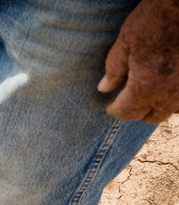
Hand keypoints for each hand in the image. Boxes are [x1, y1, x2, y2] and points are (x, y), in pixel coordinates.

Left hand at [98, 0, 178, 123]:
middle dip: (138, 110)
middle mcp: (171, 93)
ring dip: (160, 104)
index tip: (110, 107)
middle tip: (129, 98)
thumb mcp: (127, 40)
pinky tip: (169, 83)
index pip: (128, 112)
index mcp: (148, 86)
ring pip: (172, 110)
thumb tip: (104, 89)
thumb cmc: (157, 17)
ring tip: (150, 91)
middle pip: (152, 116)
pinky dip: (176, 97)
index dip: (115, 110)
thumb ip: (115, 68)